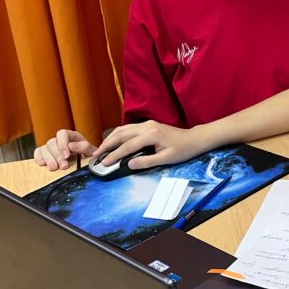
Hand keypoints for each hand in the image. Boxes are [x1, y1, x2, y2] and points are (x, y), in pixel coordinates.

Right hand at [33, 129, 95, 170]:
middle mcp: (60, 140)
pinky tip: (43, 164)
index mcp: (71, 136)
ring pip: (44, 148)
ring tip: (54, 168)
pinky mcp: (45, 154)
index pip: (62, 133)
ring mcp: (51, 147)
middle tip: (63, 166)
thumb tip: (72, 145)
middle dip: (57, 155)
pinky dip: (39, 158)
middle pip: (52, 142)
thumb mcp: (91, 152)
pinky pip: (38, 152)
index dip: (62, 144)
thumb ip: (85, 147)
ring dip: (48, 159)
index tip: (66, 156)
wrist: (85, 164)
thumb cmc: (89, 157)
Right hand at [91, 120, 205, 170]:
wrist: (193, 139)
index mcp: (151, 135)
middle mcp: (146, 126)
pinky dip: (118, 134)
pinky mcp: (147, 124)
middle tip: (95, 155)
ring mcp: (146, 124)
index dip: (114, 155)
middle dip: (107, 145)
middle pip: (121, 134)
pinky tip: (112, 141)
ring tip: (101, 149)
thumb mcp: (166, 159)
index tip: (104, 163)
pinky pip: (128, 128)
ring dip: (110, 138)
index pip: (127, 146)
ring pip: (123, 129)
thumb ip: (147, 162)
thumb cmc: (182, 150)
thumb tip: (129, 165)